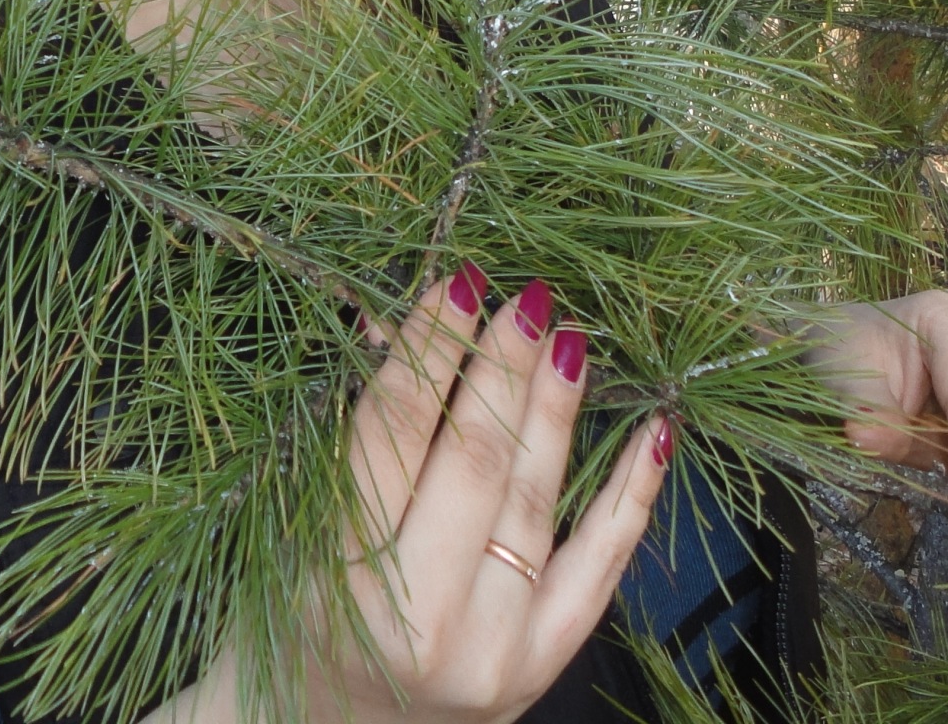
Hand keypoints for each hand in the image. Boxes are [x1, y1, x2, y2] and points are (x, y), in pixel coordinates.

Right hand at [155, 268, 669, 723]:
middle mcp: (427, 617)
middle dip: (502, 368)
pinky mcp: (544, 664)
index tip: (455, 282)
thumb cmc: (293, 613)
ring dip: (557, 409)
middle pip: (477, 462)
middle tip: (523, 294)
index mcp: (344, 573)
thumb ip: (353, 436)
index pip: (395, 433)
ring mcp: (497, 649)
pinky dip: (631, 492)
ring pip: (538, 503)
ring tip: (569, 336)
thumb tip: (401, 322)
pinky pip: (601, 566)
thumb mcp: (295, 523)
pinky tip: (655, 430)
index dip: (429, 349)